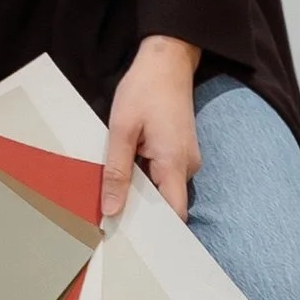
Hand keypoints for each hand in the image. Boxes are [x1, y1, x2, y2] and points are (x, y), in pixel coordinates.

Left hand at [102, 35, 201, 222]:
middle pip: (167, 206)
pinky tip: (127, 173)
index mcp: (174, 163)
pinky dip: (146, 178)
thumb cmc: (144, 89)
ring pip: (164, 190)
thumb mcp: (121, 129)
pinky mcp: (180, 151)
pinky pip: (164, 175)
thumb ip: (117, 171)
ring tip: (114, 195)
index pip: (174, 215)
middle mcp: (187, 166)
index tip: (131, 239)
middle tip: (112, 221)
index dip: (156, 231)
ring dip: (142, 193)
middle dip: (142, 214)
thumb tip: (112, 210)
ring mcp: (186, 159)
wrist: (166, 60)